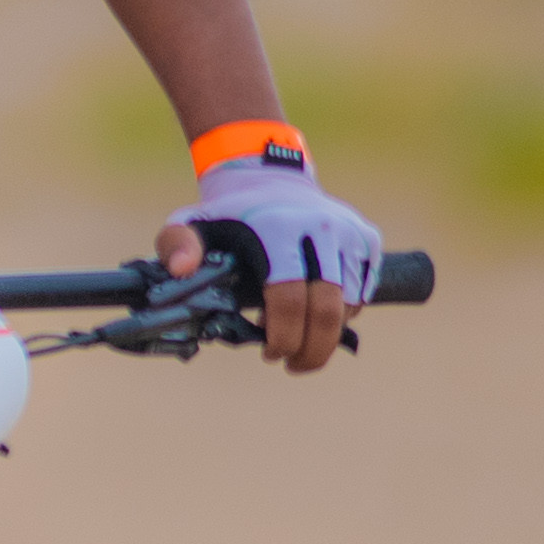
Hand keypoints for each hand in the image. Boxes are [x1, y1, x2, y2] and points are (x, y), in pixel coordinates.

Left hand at [159, 156, 379, 376]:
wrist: (270, 178)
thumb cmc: (226, 216)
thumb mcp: (190, 224)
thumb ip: (176, 244)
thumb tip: (181, 269)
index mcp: (278, 227)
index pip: (289, 298)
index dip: (282, 336)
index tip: (269, 354)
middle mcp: (320, 227)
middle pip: (328, 309)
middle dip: (312, 350)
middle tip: (293, 365)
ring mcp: (350, 232)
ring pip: (349, 304)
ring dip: (327, 334)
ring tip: (299, 338)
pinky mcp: (368, 238)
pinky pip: (362, 291)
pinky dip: (343, 313)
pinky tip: (315, 313)